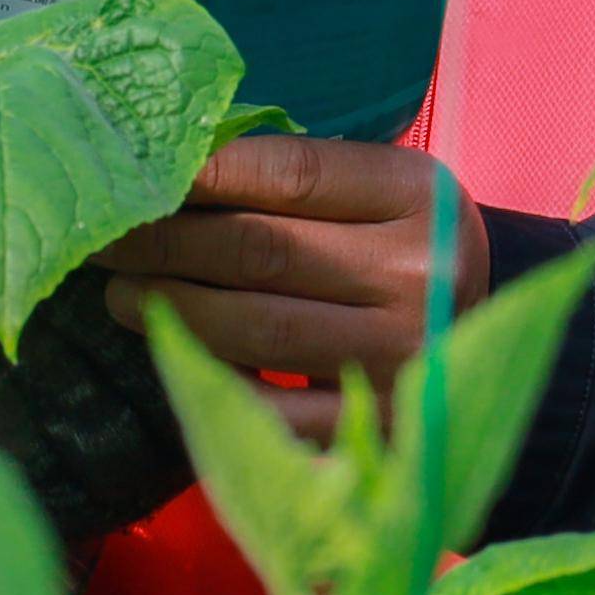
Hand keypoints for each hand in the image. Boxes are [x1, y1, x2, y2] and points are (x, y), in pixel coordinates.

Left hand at [100, 133, 483, 434]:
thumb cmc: (402, 243)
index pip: (293, 174)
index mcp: (418, 195)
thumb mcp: (377, 189)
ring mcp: (403, 354)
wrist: (487, 330)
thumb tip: (173, 171)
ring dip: (174, 311)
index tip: (140, 173)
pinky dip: (215, 381)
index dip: (205, 173)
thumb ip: (293, 179)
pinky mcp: (380, 423)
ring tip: (122, 295)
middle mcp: (419, 273)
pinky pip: (276, 407)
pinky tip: (176, 357)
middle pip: (263, 251)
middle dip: (166, 243)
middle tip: (107, 239)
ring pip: (258, 330)